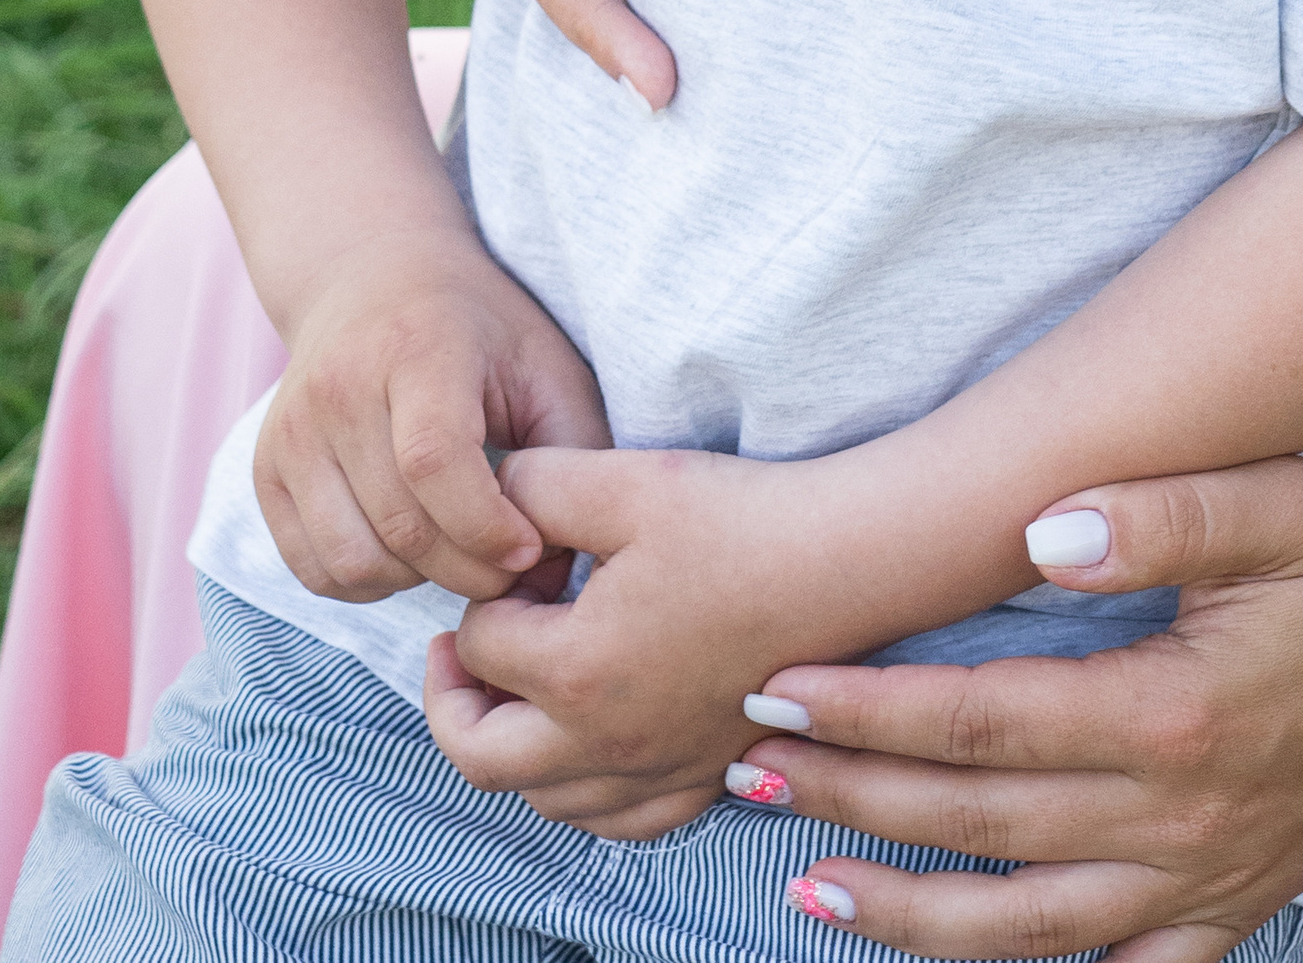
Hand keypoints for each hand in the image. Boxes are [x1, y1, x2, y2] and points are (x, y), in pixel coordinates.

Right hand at [256, 229, 610, 604]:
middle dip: (468, 568)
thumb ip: (570, 449)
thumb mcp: (545, 364)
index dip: (486, 526)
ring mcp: (293, 432)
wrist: (372, 277)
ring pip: (352, 558)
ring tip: (460, 554)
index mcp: (415, 349)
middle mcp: (339, 389)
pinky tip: (409, 554)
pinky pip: (312, 568)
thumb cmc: (479, 328)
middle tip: (509, 565)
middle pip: (399, 523)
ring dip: (418, 582)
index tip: (531, 546)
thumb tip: (564, 556)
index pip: (433, 460)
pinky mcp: (267, 470)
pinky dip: (366, 584)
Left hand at [426, 445, 883, 839]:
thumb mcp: (627, 481)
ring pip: (543, 799)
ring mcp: (657, 769)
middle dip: (453, 701)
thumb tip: (491, 497)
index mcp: (575, 669)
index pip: (481, 644)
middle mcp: (605, 741)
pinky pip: (616, 821)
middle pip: (482, 755)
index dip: (488, 590)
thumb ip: (536, 484)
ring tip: (516, 692)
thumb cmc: (744, 521)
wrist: (849, 562)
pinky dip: (581, 794)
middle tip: (457, 650)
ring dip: (511, 750)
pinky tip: (590, 747)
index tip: (528, 554)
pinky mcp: (703, 776)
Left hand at [730, 463, 1302, 962]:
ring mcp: (1195, 883)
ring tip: (807, 883)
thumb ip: (1159, 510)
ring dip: (905, 907)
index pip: (980, 719)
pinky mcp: (1222, 912)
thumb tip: (1039, 532)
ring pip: (1020, 926)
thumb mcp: (1281, 503)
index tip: (782, 681)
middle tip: (750, 762)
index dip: (871, 705)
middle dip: (851, 793)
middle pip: (975, 821)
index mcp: (1171, 715)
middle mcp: (1171, 818)